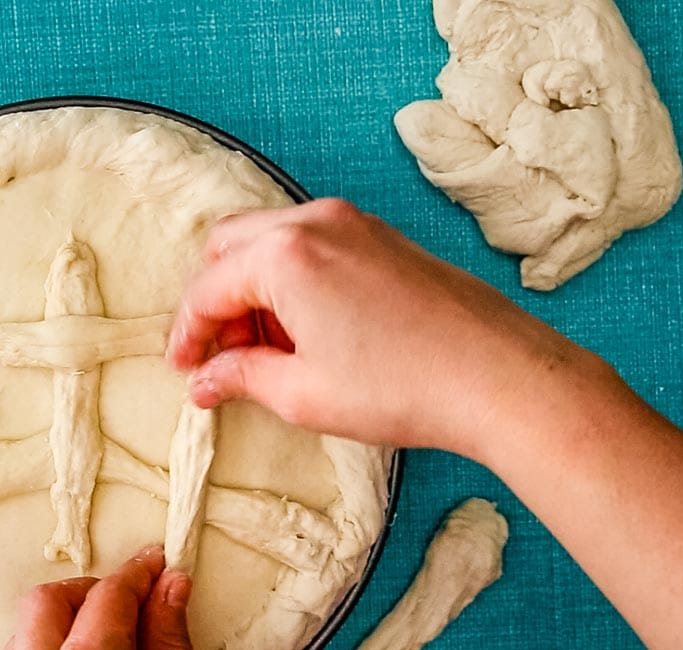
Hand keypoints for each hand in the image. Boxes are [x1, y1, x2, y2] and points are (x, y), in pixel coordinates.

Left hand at [0, 545, 239, 649]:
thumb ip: (173, 643)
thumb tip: (168, 585)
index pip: (107, 597)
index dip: (136, 572)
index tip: (157, 564)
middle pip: (43, 605)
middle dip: (85, 591)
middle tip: (128, 602)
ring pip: (17, 647)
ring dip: (56, 632)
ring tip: (105, 648)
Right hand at [165, 198, 605, 459]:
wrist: (498, 377)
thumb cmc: (401, 387)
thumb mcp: (302, 393)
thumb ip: (241, 377)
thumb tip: (206, 381)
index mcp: (284, 256)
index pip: (207, 290)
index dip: (187, 334)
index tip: (184, 370)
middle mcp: (314, 222)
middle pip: (230, 248)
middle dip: (214, 302)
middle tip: (217, 356)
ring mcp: (353, 224)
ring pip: (270, 242)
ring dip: (251, 290)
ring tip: (263, 352)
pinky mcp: (381, 237)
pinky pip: (311, 245)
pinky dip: (289, 280)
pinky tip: (304, 332)